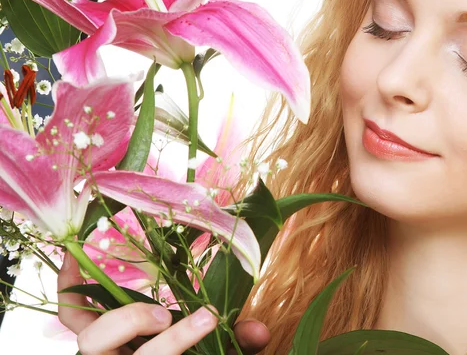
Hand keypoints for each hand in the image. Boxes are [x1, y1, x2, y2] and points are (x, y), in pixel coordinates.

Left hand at [57, 253, 269, 354]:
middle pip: (101, 347)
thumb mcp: (215, 353)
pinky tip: (79, 255)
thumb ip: (237, 344)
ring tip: (155, 301)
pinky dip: (71, 285)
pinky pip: (72, 313)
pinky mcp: (91, 336)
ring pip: (83, 332)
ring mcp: (101, 352)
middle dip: (135, 324)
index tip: (207, 317)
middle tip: (168, 314)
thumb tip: (260, 329)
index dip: (177, 340)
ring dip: (117, 311)